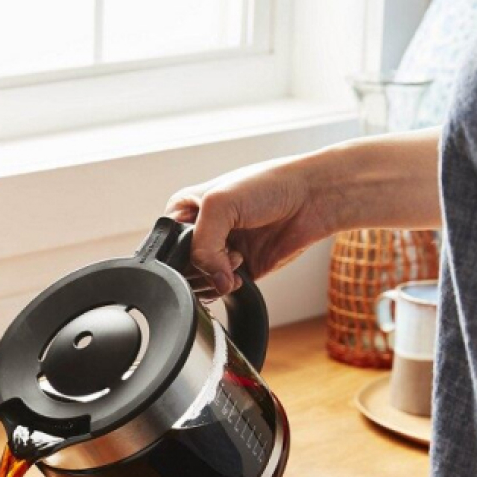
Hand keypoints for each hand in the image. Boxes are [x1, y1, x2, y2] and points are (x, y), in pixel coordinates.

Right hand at [164, 155, 341, 296]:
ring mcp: (220, 252)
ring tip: (236, 256)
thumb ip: (202, 245)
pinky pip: (219, 290)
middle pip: (180, 267)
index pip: (166, 243)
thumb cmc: (268, 185)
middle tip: (223, 250)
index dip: (179, 251)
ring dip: (216, 276)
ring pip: (198, 282)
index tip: (199, 247)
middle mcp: (200, 232)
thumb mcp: (220, 204)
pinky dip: (228, 287)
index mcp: (185, 210)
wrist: (311, 198)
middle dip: (201, 266)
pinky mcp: (238, 270)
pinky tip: (241, 271)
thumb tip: (211, 281)